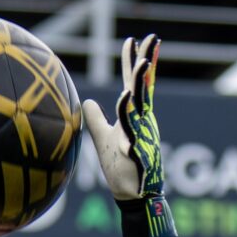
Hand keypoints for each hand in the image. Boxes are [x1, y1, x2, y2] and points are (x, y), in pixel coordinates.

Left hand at [83, 35, 176, 236]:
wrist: (133, 196)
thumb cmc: (121, 168)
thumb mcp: (103, 138)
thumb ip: (95, 119)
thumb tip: (87, 101)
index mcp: (135, 118)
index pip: (135, 85)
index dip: (133, 63)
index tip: (134, 40)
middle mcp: (141, 124)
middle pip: (142, 89)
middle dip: (145, 65)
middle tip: (148, 41)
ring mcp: (141, 139)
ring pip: (140, 109)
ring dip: (141, 87)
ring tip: (141, 65)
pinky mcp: (138, 157)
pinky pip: (135, 139)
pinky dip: (131, 126)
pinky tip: (126, 110)